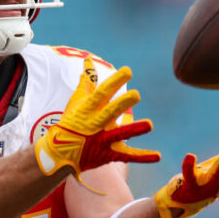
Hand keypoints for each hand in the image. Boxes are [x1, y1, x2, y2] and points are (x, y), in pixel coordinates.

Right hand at [34, 58, 160, 182]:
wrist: (60, 152)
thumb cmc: (70, 122)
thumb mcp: (76, 101)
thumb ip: (87, 81)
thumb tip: (88, 61)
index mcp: (88, 108)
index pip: (103, 92)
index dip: (115, 82)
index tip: (128, 71)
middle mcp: (96, 123)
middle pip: (111, 111)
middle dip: (123, 103)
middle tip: (137, 95)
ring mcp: (102, 140)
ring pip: (120, 134)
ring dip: (134, 129)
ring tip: (150, 125)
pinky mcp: (108, 154)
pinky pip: (127, 156)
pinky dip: (142, 157)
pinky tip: (158, 156)